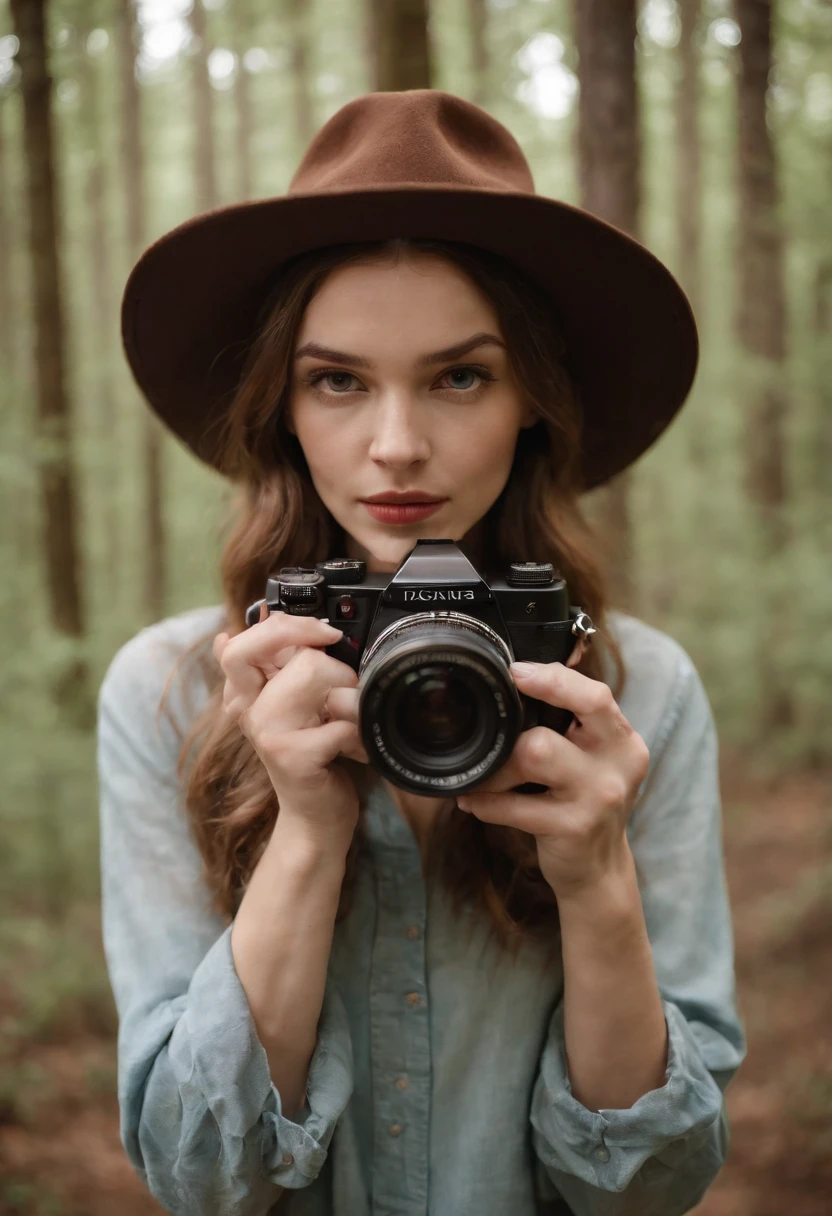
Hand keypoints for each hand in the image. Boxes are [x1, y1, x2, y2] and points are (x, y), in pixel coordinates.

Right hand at [213, 607, 368, 849]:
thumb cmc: (313, 756)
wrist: (316, 817)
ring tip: (347, 721)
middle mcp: (249, 709)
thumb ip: (278, 663)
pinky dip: (359, 733)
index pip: (240, 642)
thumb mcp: (294, 704)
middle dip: (327, 661)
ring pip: (314, 673)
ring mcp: (268, 732)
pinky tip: (353, 752)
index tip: (324, 634)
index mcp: (246, 692)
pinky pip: (340, 717)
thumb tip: (250, 618)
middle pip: (280, 649)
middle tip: (340, 688)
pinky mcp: (293, 755)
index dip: (285, 627)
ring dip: (348, 695)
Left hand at [455, 656, 648, 898]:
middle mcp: (617, 764)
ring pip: (533, 754)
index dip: (553, 679)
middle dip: (514, 726)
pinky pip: (514, 806)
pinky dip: (485, 802)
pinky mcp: (573, 828)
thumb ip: (573, 722)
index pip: (595, 695)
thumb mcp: (594, 758)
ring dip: (496, 766)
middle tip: (493, 730)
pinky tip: (473, 801)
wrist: (599, 871)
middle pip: (561, 721)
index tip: (515, 672)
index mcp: (622, 740)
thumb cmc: (584, 802)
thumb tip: (520, 679)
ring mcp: (597, 798)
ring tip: (483, 774)